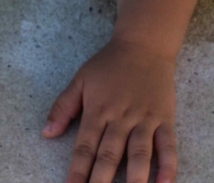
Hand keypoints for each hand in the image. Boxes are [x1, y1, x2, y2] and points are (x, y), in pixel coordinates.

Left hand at [42, 38, 178, 182]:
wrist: (144, 45)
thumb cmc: (109, 64)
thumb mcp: (81, 80)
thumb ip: (63, 107)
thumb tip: (46, 133)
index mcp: (98, 111)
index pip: (85, 148)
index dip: (77, 171)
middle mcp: (121, 118)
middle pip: (110, 156)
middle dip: (101, 182)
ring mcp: (144, 120)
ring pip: (139, 154)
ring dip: (134, 179)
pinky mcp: (165, 119)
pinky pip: (167, 146)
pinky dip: (167, 166)